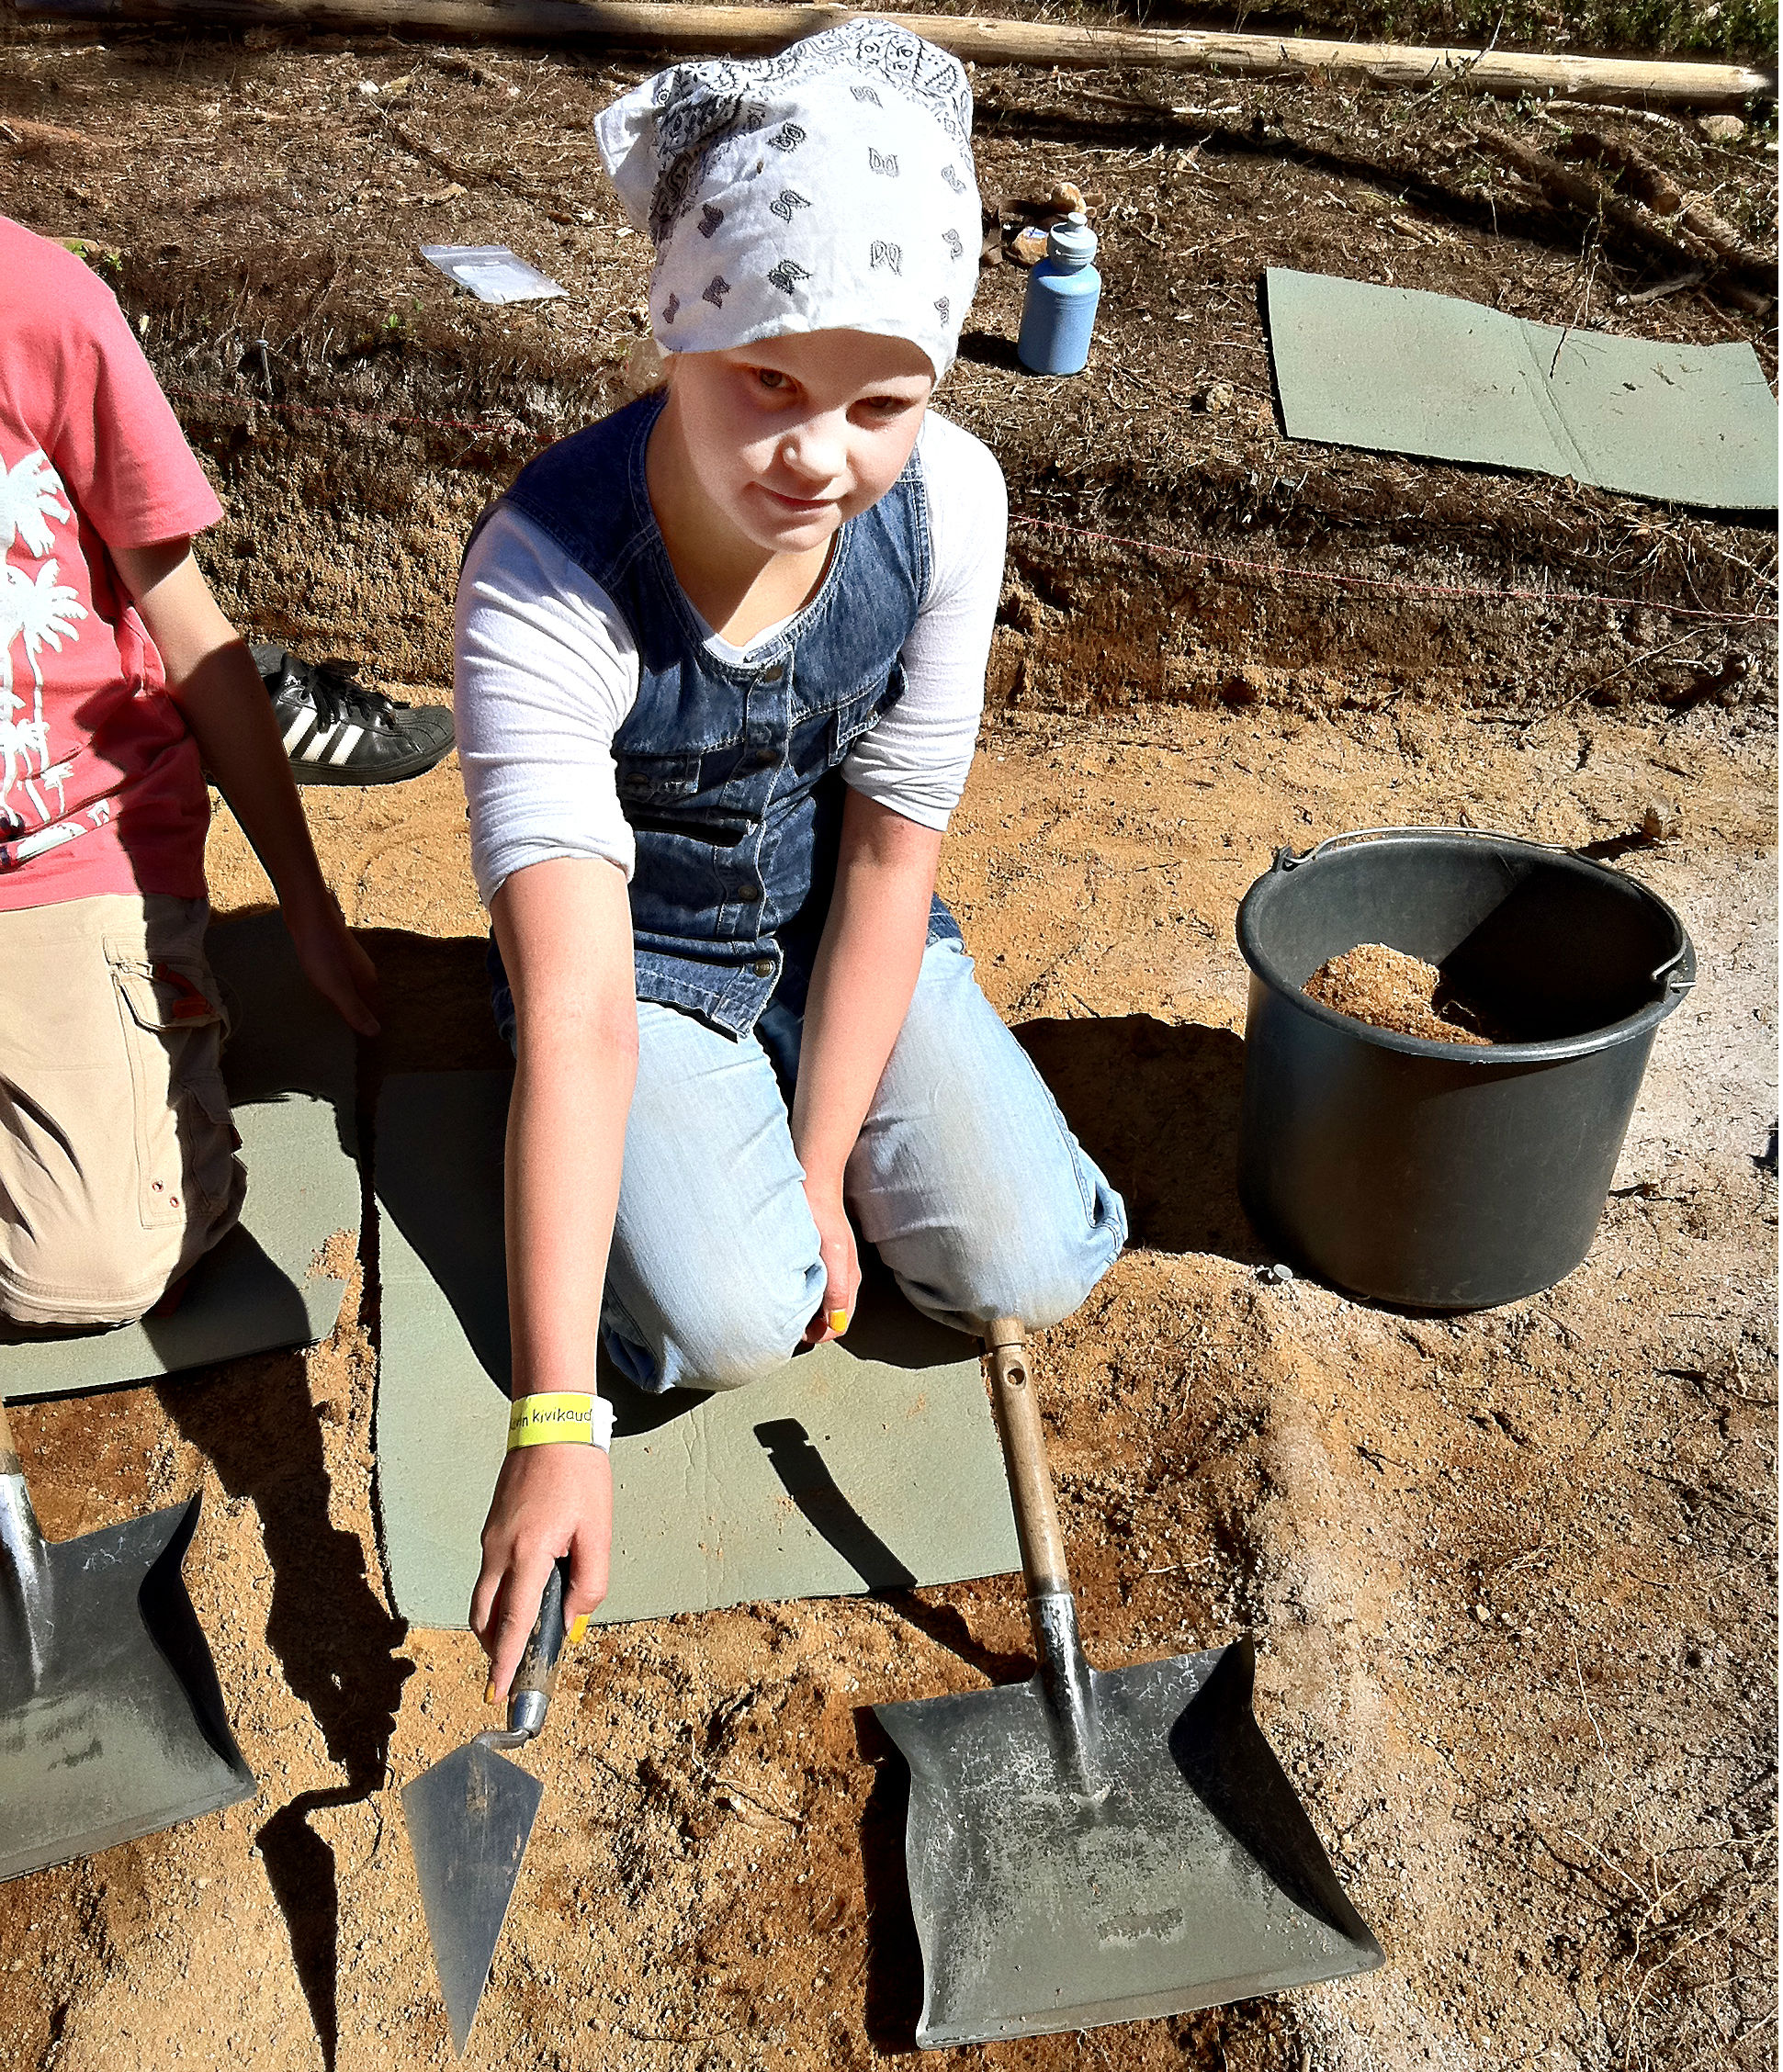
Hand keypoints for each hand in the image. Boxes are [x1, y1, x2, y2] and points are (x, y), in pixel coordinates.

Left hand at [282, 894, 379, 1036]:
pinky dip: (335, 989)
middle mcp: (364, 971)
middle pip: (365, 1001)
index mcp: (368, 981)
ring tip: (332, 1017)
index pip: (374, 1012)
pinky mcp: (335, 953)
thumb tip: (376, 1033)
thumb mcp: (337, 987)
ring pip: (353, 988)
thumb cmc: (322, 951)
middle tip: (344, 1036)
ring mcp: (350, 961)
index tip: (359, 1046)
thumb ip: (355, 1010)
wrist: (309, 914)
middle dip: (357, 1016)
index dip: (366, 1027)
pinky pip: (339, 978)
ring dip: (346, 1002)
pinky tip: (322, 991)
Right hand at [471, 1442, 611, 1702]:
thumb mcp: (597, 1532)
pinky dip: (499, 1597)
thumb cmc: (579, 1477)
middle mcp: (498, 1552)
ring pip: (483, 1597)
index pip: (511, 1622)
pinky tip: (523, 1598)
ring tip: (517, 1640)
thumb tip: (575, 1621)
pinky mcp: (491, 1529)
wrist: (551, 1426)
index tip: (497, 1691)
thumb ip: (589, 1582)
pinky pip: (489, 1575)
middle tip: (509, 1671)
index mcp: (527, 1555)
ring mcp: (490, 1540)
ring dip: (494, 1624)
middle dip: (494, 1648)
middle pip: (485, 1616)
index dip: (504, 1661)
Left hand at [800, 1170, 860, 1346]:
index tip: (797, 1334)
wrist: (812, 1184)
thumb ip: (836, 1290)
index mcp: (849, 1281)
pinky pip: (812, 1289)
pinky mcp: (818, 1261)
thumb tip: (836, 1324)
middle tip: (786, 1326)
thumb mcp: (833, 1255)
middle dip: (812, 1328)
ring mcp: (830, 1270)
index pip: (839, 1325)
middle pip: (830, 1318)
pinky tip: (786, 1292)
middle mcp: (842, 1279)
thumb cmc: (823, 1216)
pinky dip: (801, 1297)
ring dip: (805, 1313)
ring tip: (784, 1311)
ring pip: (820, 1305)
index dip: (820, 1335)